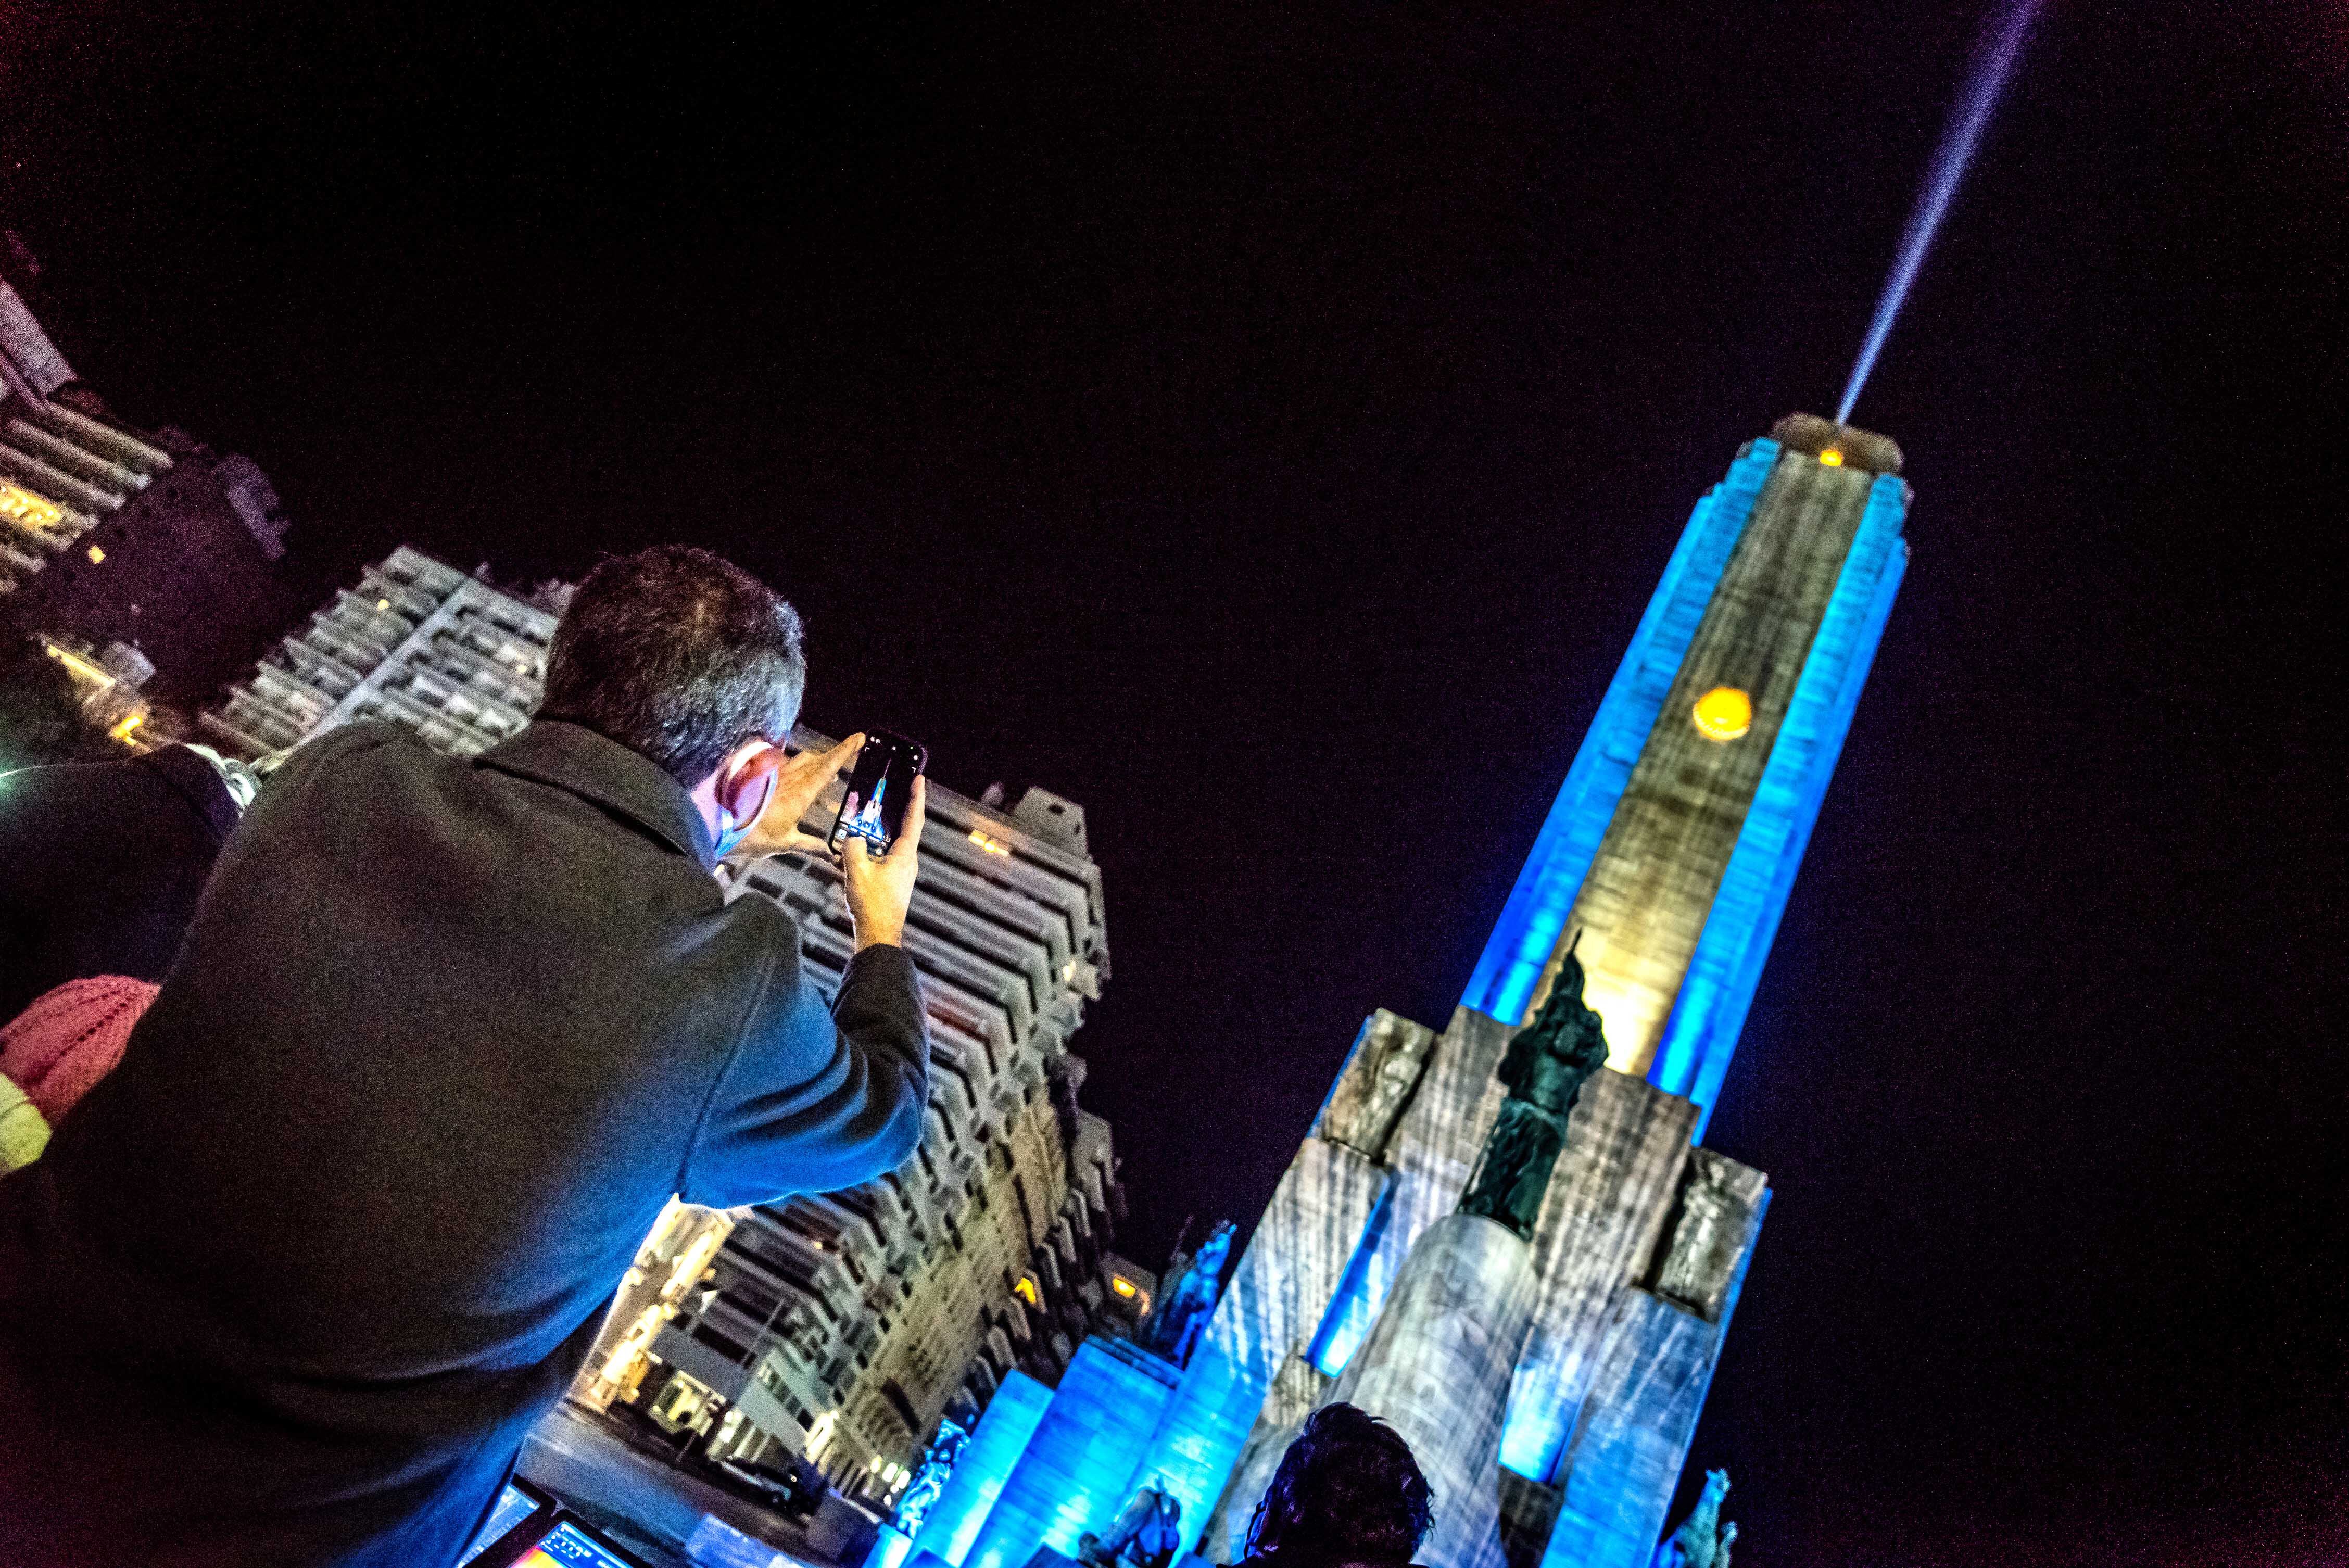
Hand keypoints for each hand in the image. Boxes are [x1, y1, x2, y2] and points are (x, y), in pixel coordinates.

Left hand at [720, 733, 864, 866]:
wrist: (719, 824)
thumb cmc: (753, 835)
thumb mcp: (785, 843)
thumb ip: (809, 845)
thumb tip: (831, 853)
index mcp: (801, 793)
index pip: (828, 766)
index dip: (844, 751)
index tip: (859, 737)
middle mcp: (790, 778)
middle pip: (816, 759)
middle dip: (833, 756)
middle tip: (844, 757)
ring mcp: (775, 775)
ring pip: (800, 760)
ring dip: (814, 762)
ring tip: (822, 771)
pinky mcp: (762, 776)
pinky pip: (784, 766)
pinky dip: (796, 769)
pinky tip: (793, 780)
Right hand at [841, 773, 924, 950]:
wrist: (878, 934)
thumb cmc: (872, 905)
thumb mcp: (857, 870)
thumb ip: (853, 847)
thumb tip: (852, 838)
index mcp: (905, 855)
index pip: (914, 819)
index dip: (916, 797)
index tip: (919, 779)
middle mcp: (908, 862)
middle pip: (905, 828)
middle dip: (899, 809)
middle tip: (893, 792)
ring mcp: (901, 873)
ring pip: (891, 844)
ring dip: (880, 832)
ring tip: (866, 820)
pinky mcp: (893, 882)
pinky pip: (883, 857)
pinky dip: (873, 849)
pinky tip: (857, 849)